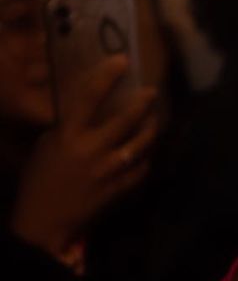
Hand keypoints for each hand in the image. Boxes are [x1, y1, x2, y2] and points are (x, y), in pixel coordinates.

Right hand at [12, 57, 156, 259]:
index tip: (122, 60)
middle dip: (142, 103)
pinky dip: (146, 159)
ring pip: (140, 144)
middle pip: (125, 120)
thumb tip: (91, 112)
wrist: (44, 219)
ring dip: (150, 130)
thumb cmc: (39, 178)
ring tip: (155, 120)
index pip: (89, 97)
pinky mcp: (118, 190)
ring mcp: (108, 171)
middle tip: (151, 92)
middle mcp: (91, 149)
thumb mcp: (48, 145)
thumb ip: (68, 127)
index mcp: (68, 134)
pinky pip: (141, 170)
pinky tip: (147, 152)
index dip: (106, 76)